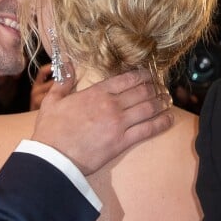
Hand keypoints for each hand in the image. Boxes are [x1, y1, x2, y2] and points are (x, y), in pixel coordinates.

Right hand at [32, 66, 173, 174]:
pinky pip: (148, 129)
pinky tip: (169, 119)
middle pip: (142, 92)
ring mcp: (119, 123)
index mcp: (96, 92)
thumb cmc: (50, 130)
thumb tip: (67, 64)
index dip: (142, 75)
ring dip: (161, 103)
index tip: (149, 75)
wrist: (53, 156)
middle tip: (161, 88)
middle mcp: (111, 104)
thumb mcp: (51, 100)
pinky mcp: (122, 142)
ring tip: (167, 101)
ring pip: (148, 108)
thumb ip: (63, 81)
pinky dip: (161, 123)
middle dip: (154, 88)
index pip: (126, 79)